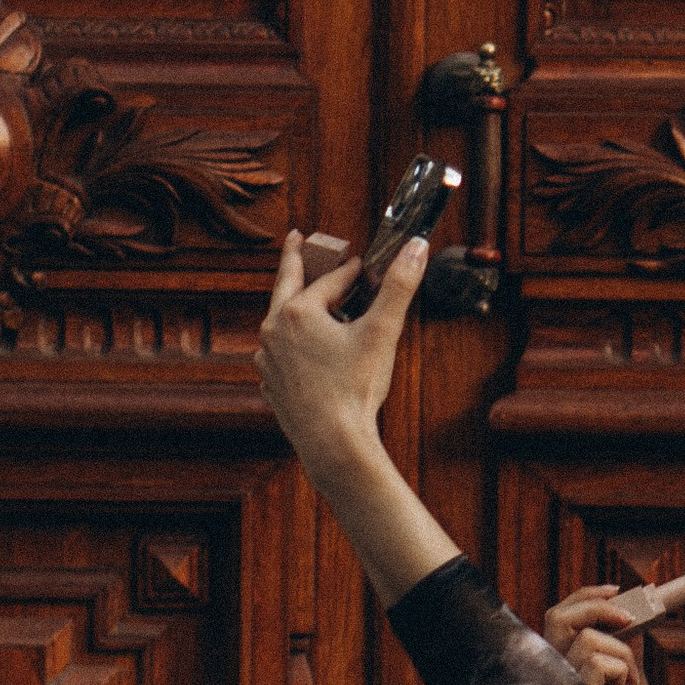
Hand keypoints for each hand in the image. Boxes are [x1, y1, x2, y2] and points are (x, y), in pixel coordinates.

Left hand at [256, 224, 427, 486]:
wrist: (333, 444)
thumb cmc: (355, 389)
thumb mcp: (382, 332)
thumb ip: (399, 286)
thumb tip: (416, 247)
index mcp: (297, 311)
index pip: (331, 280)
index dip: (353, 271)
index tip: (366, 266)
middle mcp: (274, 330)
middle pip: (286, 285)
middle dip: (295, 261)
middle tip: (296, 240)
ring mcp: (268, 358)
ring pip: (281, 322)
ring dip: (294, 308)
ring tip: (303, 300)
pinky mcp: (271, 383)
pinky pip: (280, 354)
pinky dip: (292, 345)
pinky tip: (303, 351)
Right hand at [542, 574, 684, 684]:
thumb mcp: (630, 680)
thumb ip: (623, 649)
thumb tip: (629, 615)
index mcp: (563, 668)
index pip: (559, 618)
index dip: (586, 596)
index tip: (619, 590)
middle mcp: (553, 676)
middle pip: (556, 616)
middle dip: (594, 603)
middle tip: (629, 615)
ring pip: (586, 639)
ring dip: (621, 653)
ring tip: (630, 682)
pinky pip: (598, 662)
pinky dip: (622, 670)